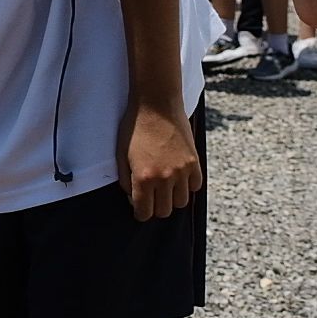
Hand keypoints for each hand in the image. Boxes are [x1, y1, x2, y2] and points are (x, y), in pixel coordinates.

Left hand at [116, 105, 201, 220]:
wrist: (156, 104)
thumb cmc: (134, 127)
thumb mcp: (121, 156)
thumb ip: (126, 181)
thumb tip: (134, 198)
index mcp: (143, 178)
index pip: (144, 213)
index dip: (140, 212)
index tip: (139, 206)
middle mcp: (165, 178)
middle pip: (164, 211)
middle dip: (155, 206)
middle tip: (150, 194)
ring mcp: (182, 170)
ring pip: (181, 202)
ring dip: (171, 197)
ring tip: (164, 185)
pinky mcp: (194, 162)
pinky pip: (195, 186)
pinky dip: (187, 186)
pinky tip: (177, 177)